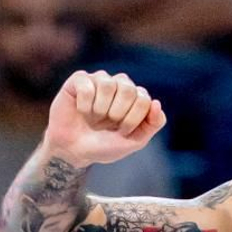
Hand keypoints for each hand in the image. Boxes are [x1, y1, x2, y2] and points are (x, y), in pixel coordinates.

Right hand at [44, 70, 166, 167]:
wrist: (74, 152)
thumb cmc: (105, 145)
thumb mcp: (135, 141)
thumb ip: (153, 124)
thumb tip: (156, 103)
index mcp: (136, 96)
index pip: (144, 99)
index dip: (132, 119)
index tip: (122, 131)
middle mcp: (119, 84)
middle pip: (128, 89)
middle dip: (117, 114)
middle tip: (107, 123)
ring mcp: (99, 80)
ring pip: (108, 85)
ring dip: (100, 109)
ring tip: (93, 117)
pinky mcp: (78, 80)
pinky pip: (86, 85)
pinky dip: (84, 105)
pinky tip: (81, 111)